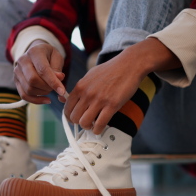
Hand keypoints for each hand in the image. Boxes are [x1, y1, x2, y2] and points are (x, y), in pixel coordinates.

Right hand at [14, 40, 66, 103]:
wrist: (36, 53)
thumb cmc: (48, 55)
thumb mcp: (57, 57)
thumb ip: (57, 68)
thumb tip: (59, 78)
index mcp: (34, 52)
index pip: (42, 69)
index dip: (53, 81)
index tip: (62, 91)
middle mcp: (22, 60)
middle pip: (33, 80)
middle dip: (47, 87)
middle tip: (56, 87)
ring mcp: (17, 71)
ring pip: (29, 89)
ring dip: (43, 93)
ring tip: (50, 88)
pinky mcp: (16, 81)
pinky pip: (24, 95)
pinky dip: (36, 100)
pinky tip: (46, 100)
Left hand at [64, 38, 181, 133]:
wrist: (129, 65)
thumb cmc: (111, 70)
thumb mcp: (90, 76)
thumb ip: (81, 88)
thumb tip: (73, 100)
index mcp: (80, 86)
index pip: (67, 107)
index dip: (69, 116)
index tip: (74, 119)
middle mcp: (87, 93)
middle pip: (74, 117)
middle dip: (79, 123)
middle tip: (85, 122)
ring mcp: (99, 100)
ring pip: (84, 123)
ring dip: (88, 127)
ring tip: (93, 125)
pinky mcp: (112, 105)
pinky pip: (100, 124)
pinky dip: (98, 130)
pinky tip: (100, 128)